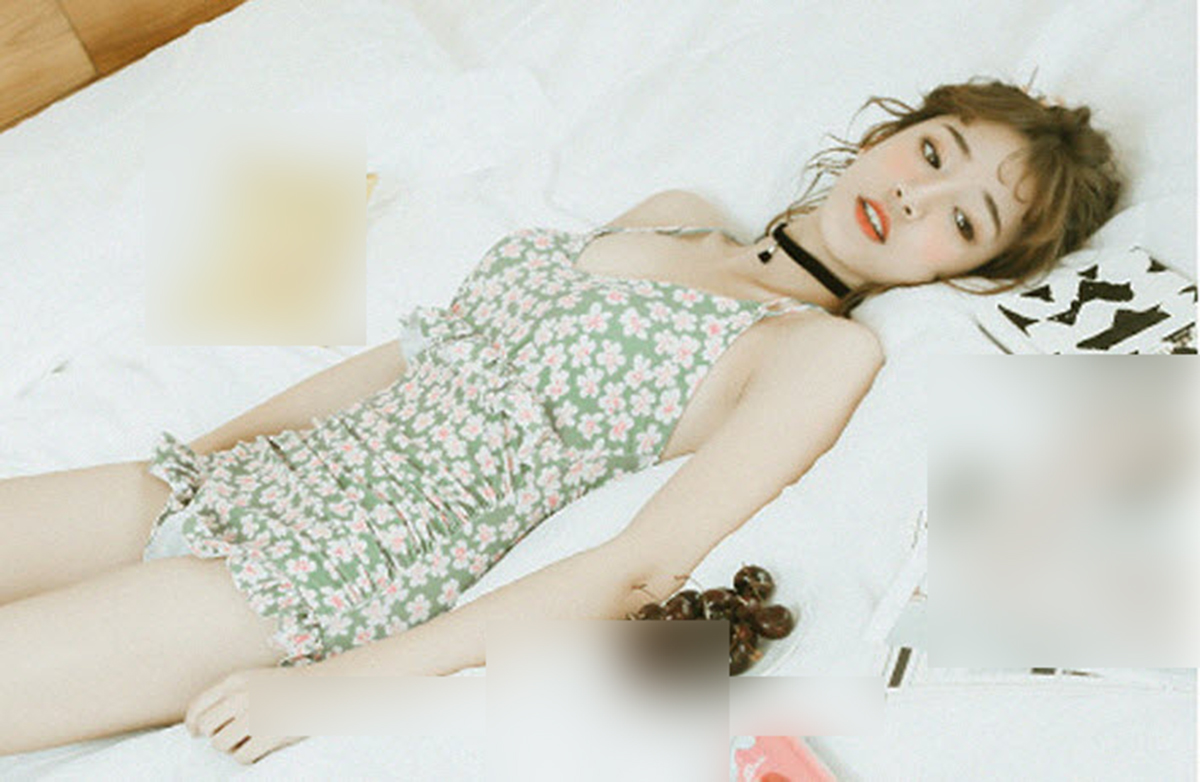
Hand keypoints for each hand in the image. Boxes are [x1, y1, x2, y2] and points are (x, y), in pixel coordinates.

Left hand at [185, 667, 305, 764]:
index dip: (193, 723)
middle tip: (232, 734)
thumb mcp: (255, 680)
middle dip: (216, 734)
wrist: (321, 690)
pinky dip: (248, 755)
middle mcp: (241, 697)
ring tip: (248, 739)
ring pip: (220, 744)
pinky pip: (241, 756)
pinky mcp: (267, 735)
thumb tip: (198, 724)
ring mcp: (254, 716)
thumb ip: (229, 695)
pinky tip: (259, 746)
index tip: (195, 732)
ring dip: (232, 746)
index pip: (198, 707)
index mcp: (236, 681)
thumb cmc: (287, 687)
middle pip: (207, 728)